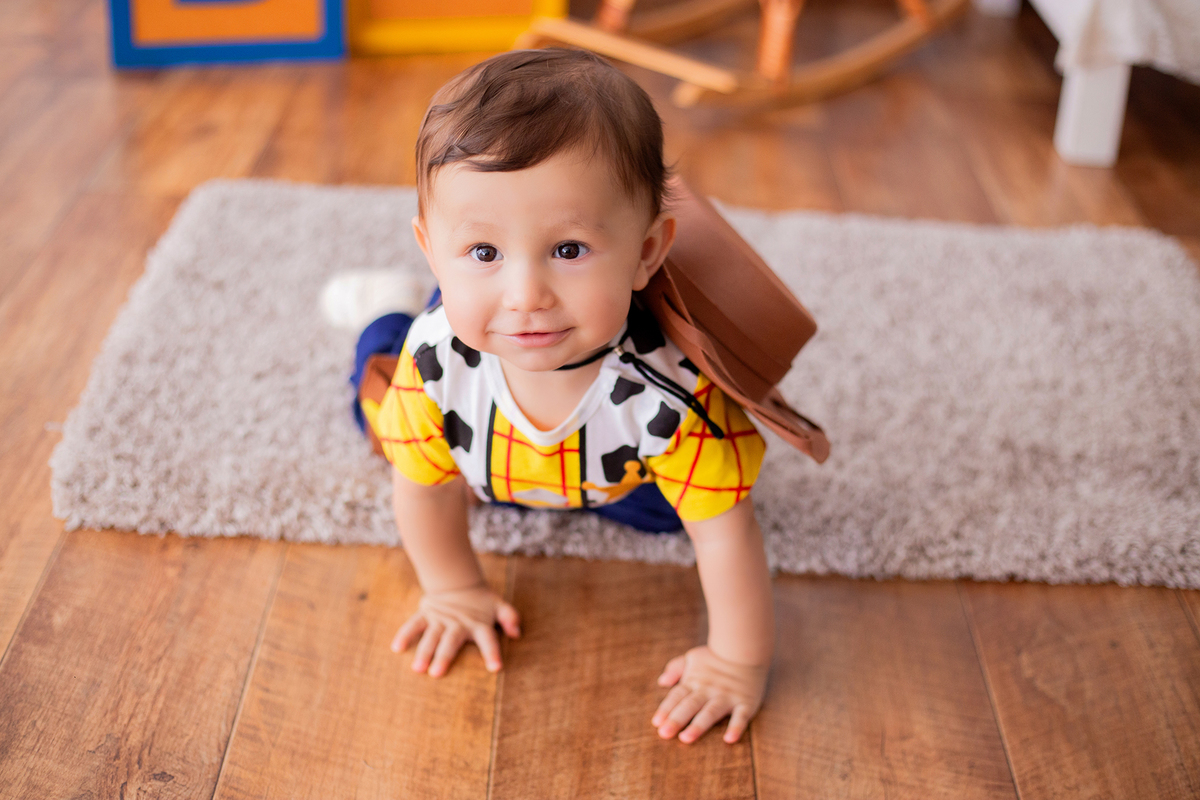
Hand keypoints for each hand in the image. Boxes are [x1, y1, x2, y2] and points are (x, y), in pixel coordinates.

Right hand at [391, 584, 520, 676]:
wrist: (457, 581)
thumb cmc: (481, 602)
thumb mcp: (499, 605)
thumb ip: (510, 617)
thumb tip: (517, 633)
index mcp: (479, 623)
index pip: (488, 639)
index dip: (492, 653)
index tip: (496, 668)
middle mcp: (459, 622)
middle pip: (451, 641)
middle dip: (444, 657)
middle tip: (436, 675)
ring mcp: (440, 618)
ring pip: (431, 636)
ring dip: (423, 651)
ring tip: (417, 669)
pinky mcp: (426, 614)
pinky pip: (414, 624)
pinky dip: (405, 634)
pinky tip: (397, 648)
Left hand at [652, 645, 768, 743]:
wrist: (746, 649)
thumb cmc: (715, 657)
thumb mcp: (692, 657)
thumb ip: (676, 668)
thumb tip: (662, 681)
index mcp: (695, 681)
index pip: (677, 696)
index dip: (666, 709)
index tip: (656, 723)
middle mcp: (709, 690)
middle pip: (690, 705)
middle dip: (677, 719)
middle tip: (664, 734)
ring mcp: (727, 697)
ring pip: (711, 712)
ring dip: (698, 725)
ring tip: (686, 738)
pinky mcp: (745, 703)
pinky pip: (741, 717)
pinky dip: (736, 727)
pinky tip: (729, 739)